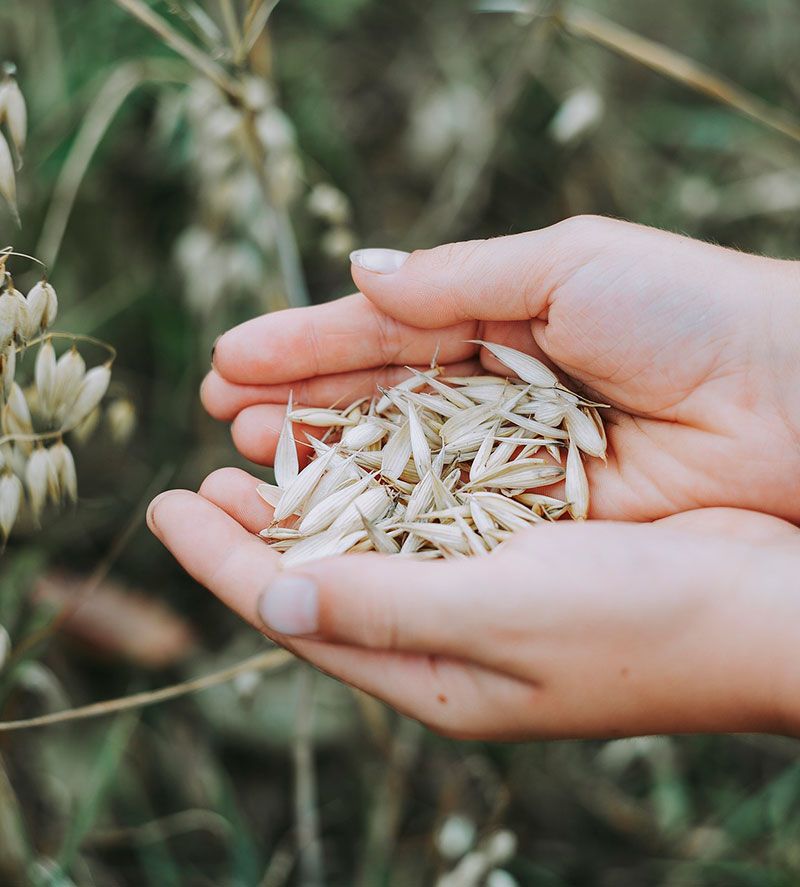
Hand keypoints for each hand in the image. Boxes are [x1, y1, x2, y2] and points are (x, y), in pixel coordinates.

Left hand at [148, 478, 799, 738]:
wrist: (766, 606)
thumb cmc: (644, 623)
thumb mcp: (503, 618)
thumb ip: (384, 607)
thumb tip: (270, 592)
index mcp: (430, 669)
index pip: (295, 609)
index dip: (220, 559)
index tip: (161, 506)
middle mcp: (446, 632)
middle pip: (322, 571)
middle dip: (253, 522)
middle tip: (199, 472)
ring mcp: (483, 586)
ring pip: (369, 532)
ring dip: (312, 487)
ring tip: (256, 443)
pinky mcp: (521, 543)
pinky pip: (426, 505)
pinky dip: (381, 469)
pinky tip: (358, 436)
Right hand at [202, 216, 799, 520]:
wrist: (793, 403)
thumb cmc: (686, 312)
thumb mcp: (565, 265)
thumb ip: (455, 280)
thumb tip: (359, 273)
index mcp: (499, 318)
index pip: (381, 332)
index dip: (305, 344)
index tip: (229, 358)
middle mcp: (493, 393)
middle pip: (375, 399)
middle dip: (298, 402)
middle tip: (219, 413)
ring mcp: (508, 458)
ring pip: (395, 459)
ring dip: (321, 456)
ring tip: (246, 455)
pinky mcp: (533, 517)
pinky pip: (440, 512)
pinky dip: (381, 509)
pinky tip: (322, 507)